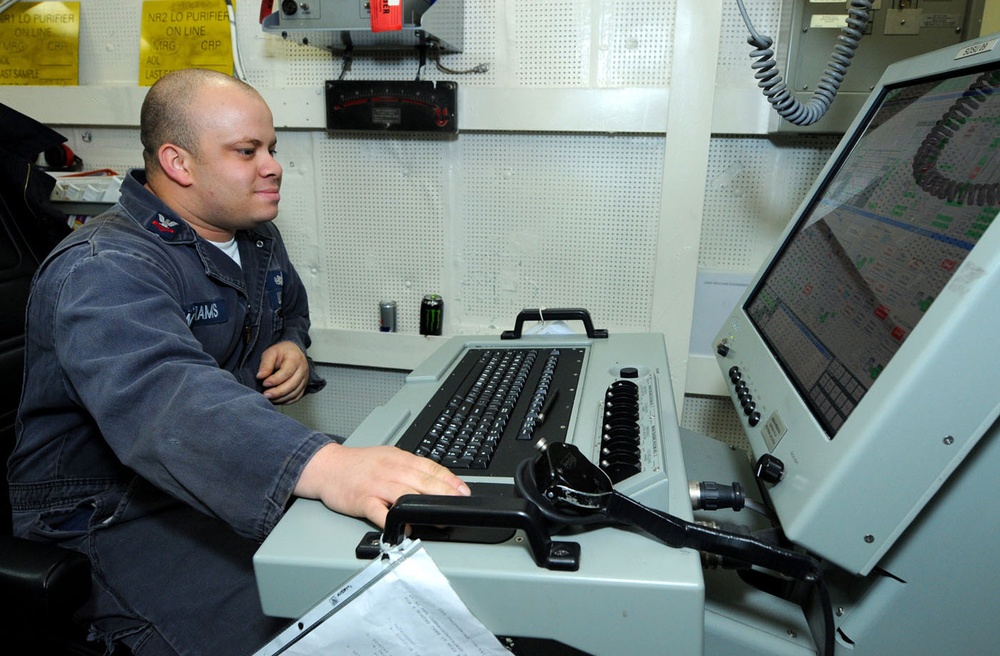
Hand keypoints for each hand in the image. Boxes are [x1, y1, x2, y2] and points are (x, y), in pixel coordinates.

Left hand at [257, 340, 309, 403]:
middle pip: (292, 385)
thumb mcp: (271, 353)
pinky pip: (296, 397)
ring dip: (281, 398)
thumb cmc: (282, 352)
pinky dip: (286, 400)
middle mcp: (303, 369)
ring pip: (295, 393)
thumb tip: (260, 376)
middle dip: (278, 392)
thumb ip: (265, 365)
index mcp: (295, 359)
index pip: (287, 372)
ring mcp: (304, 379)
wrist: (292, 351)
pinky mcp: (303, 386)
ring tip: (269, 397)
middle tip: (266, 394)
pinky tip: (277, 399)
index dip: (275, 380)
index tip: (264, 383)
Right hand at [294, 443, 471, 527]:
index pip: (430, 467)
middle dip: (444, 493)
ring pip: (405, 494)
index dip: (449, 480)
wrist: (326, 466)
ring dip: (424, 507)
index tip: (463, 491)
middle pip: (422, 481)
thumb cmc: (359, 464)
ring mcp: (376, 485)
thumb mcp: (388, 458)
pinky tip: (403, 528)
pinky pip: (379, 511)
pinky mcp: (361, 499)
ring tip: (439, 518)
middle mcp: (390, 470)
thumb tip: (436, 482)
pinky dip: (392, 520)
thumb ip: (410, 469)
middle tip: (458, 505)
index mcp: (399, 458)